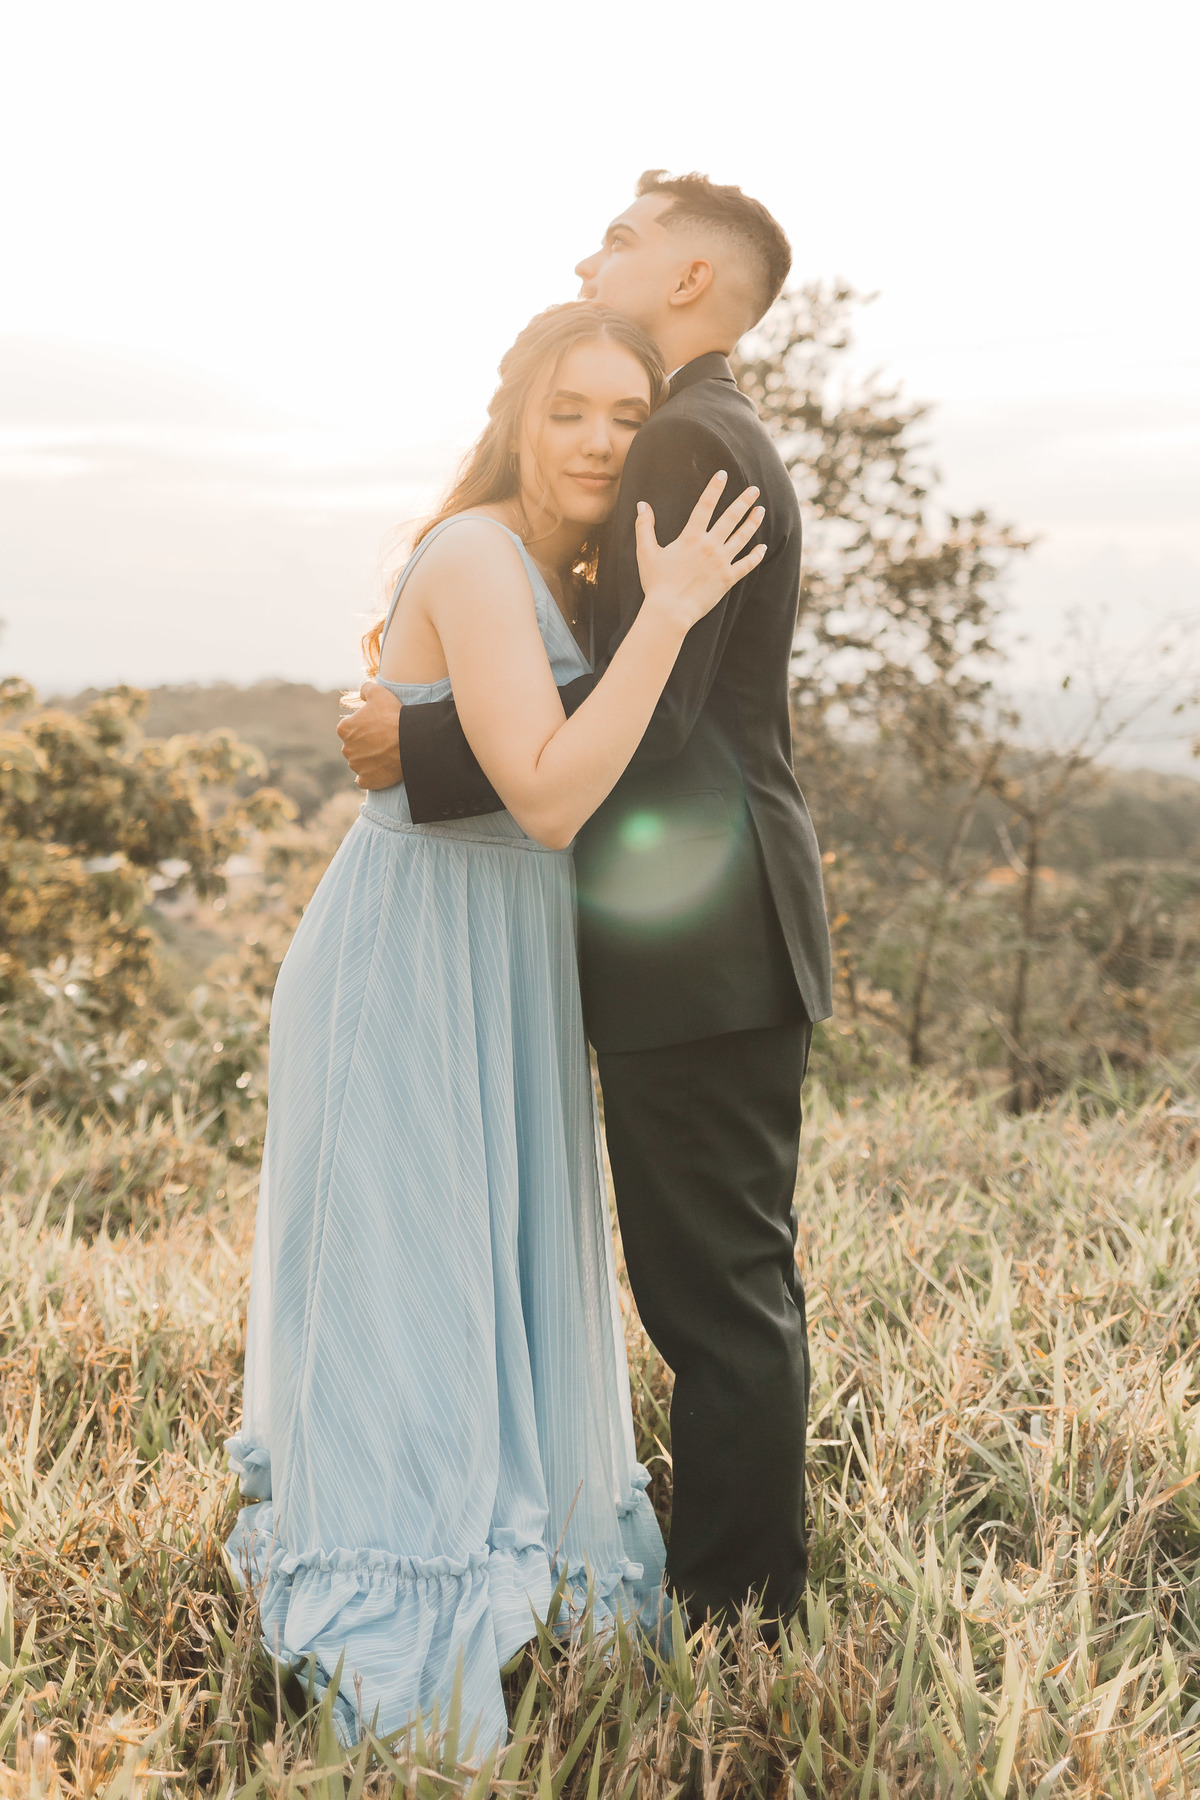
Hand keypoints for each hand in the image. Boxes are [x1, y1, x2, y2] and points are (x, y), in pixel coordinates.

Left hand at [336, 680, 403, 788]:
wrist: (410, 742)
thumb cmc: (394, 716)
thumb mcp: (380, 693)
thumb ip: (366, 688)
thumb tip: (362, 691)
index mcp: (344, 729)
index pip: (349, 728)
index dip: (363, 726)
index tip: (376, 726)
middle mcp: (346, 749)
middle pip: (353, 746)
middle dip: (364, 744)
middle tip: (383, 740)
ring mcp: (356, 767)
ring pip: (359, 763)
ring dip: (368, 760)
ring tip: (386, 754)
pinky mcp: (367, 781)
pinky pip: (364, 780)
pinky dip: (370, 777)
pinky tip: (380, 770)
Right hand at [634, 471, 765, 633]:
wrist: (670, 611)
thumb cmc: (656, 583)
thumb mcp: (645, 553)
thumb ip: (644, 527)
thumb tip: (641, 505)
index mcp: (690, 537)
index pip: (705, 505)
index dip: (714, 488)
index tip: (723, 474)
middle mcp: (709, 545)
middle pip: (730, 517)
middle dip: (743, 501)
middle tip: (754, 490)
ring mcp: (721, 562)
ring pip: (742, 537)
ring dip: (752, 522)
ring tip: (761, 510)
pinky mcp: (728, 579)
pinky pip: (746, 564)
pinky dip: (756, 556)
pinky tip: (763, 547)